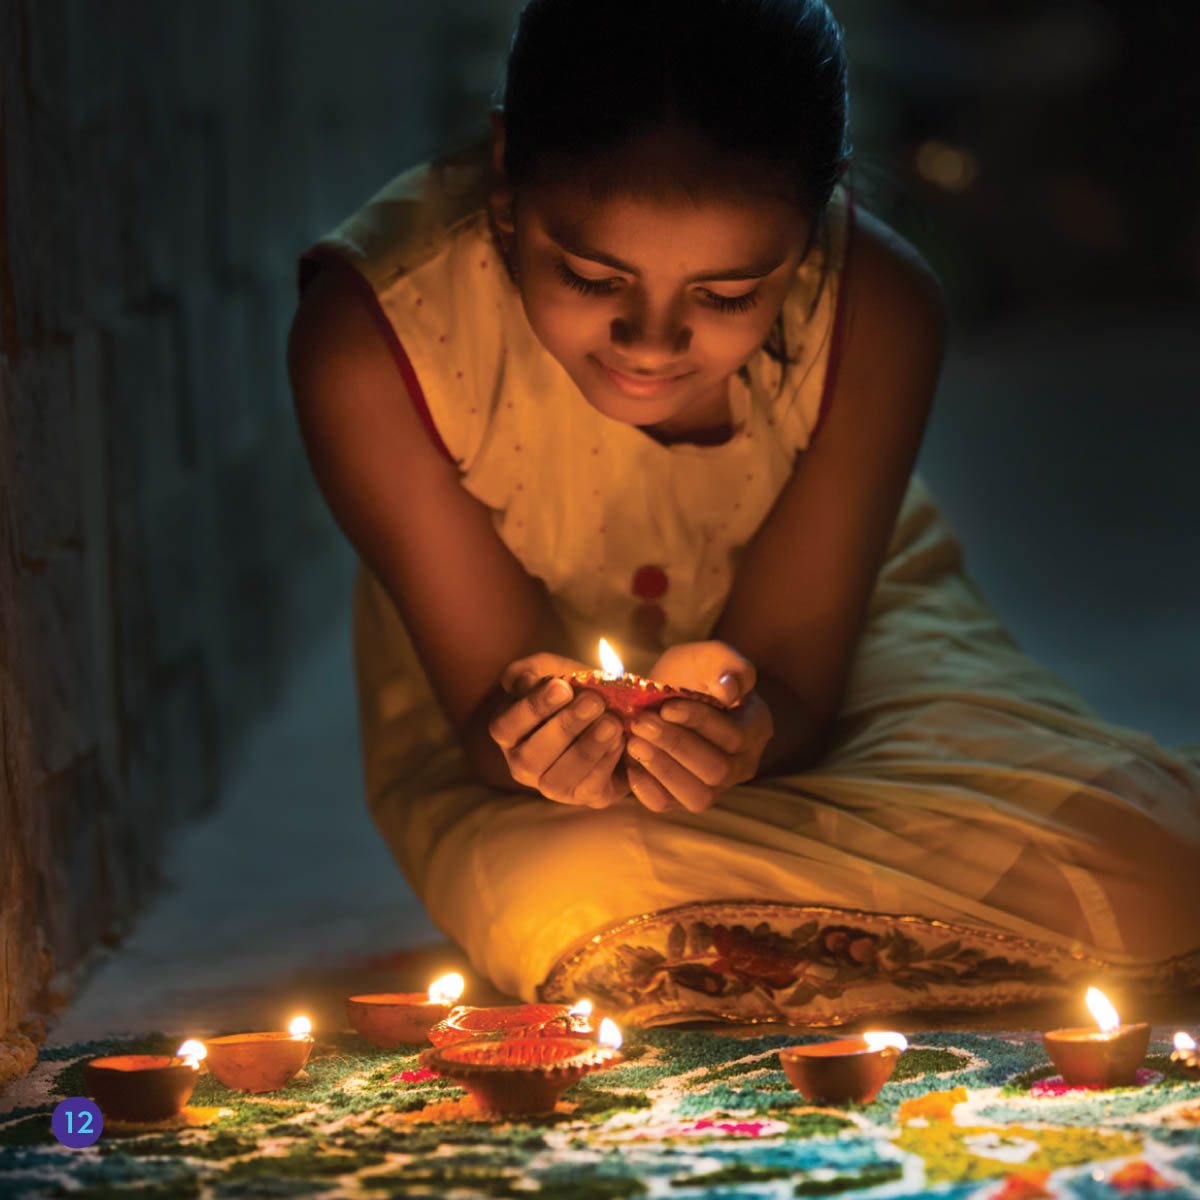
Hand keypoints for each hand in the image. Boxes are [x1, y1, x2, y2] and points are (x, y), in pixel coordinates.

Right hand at [488, 653, 631, 808]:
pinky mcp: (583, 796)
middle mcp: (522, 764)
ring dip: (588, 748)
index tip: (562, 686)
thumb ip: (531, 670)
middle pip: (531, 757)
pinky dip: (606, 762)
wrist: (615, 714)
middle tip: (594, 702)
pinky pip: (589, 788)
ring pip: (558, 779)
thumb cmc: (574, 690)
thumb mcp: (553, 670)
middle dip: (565, 727)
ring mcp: (551, 786)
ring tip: (612, 722)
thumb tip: (522, 682)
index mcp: (508, 732)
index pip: (505, 727)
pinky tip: (621, 739)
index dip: (533, 708)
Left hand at [625, 641, 773, 812]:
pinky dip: (647, 788)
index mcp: (755, 727)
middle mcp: (742, 764)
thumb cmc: (692, 673)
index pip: (734, 735)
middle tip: (641, 721)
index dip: (699, 723)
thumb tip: (729, 691)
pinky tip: (631, 763)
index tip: (667, 706)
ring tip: (633, 742)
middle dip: (675, 745)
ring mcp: (715, 786)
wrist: (667, 695)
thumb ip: (726, 663)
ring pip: (698, 796)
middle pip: (717, 770)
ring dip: (662, 769)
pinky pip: (667, 805)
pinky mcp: (683, 798)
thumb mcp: (708, 656)